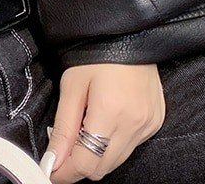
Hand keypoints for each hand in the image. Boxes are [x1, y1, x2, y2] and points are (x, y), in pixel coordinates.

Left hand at [45, 63, 164, 182]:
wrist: (127, 34)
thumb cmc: (95, 54)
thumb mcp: (72, 86)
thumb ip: (63, 127)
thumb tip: (53, 160)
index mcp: (111, 112)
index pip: (87, 163)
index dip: (65, 171)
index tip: (49, 169)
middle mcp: (135, 124)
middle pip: (102, 168)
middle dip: (78, 165)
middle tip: (61, 151)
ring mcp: (149, 125)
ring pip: (116, 160)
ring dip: (95, 156)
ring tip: (80, 132)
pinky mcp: (155, 122)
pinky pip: (131, 147)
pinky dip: (112, 145)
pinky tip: (101, 125)